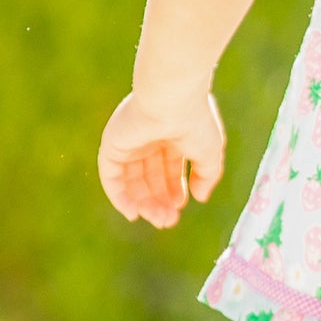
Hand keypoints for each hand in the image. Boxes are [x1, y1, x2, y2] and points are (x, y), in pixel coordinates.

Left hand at [98, 89, 225, 226]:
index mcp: (172, 134)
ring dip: (144, 203)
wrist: (172, 99)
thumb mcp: (209, 152)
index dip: (173, 189)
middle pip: (149, 178)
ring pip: (132, 181)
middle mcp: (149, 138)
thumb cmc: (196, 121)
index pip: (168, 168)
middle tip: (168, 221)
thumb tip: (200, 197)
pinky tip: (133, 213)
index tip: (179, 206)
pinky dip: (120, 197)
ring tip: (159, 219)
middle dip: (159, 200)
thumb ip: (206, 175)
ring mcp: (129, 142)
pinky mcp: (112, 145)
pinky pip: (112, 177)